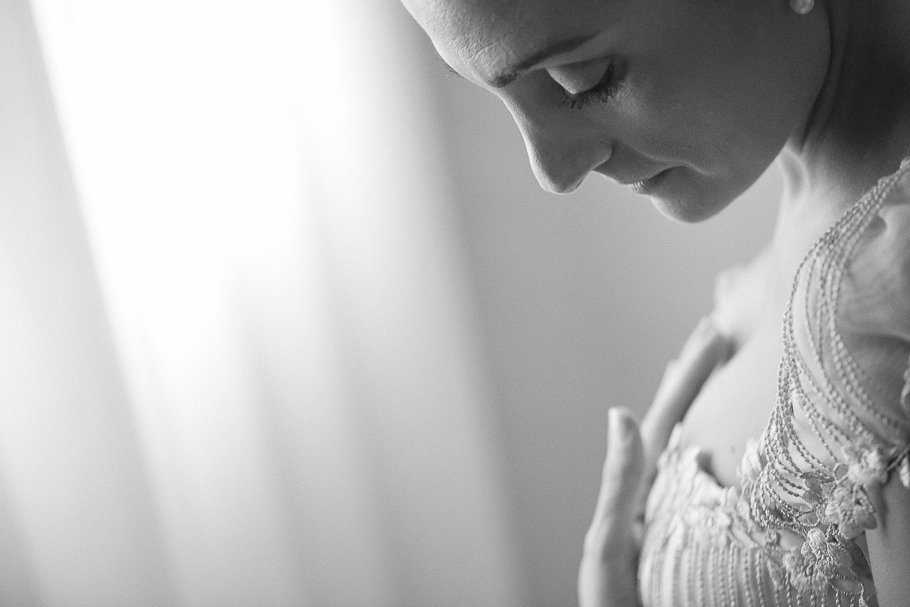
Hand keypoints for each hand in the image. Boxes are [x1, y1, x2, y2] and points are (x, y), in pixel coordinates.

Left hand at [578, 318, 730, 606]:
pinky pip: (709, 478)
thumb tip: (620, 414)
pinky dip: (714, 444)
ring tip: (712, 365)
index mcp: (638, 489)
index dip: (687, 377)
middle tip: (714, 329)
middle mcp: (657, 491)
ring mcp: (675, 509)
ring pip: (692, 442)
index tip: (709, 335)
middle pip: (679, 420)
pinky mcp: (696, 534)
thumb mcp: (611, 546)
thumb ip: (620, 484)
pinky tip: (722, 433)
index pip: (665, 420)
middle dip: (695, 376)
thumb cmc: (614, 604)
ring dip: (701, 401)